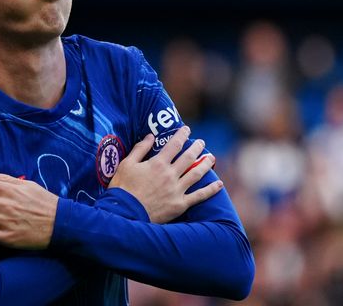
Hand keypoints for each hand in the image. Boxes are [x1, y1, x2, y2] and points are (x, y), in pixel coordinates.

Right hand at [108, 126, 222, 223]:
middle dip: (196, 147)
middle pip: (188, 157)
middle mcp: (170, 175)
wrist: (125, 212)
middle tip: (201, 142)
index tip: (187, 129)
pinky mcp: (180, 204)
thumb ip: (140, 149)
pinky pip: (199, 196)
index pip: (174, 145)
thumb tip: (149, 136)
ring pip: (196, 174)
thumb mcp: (126, 164)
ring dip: (205, 164)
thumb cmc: (123, 188)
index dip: (182, 135)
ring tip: (211, 158)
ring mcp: (177, 190)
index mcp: (157, 164)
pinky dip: (210, 190)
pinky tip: (219, 184)